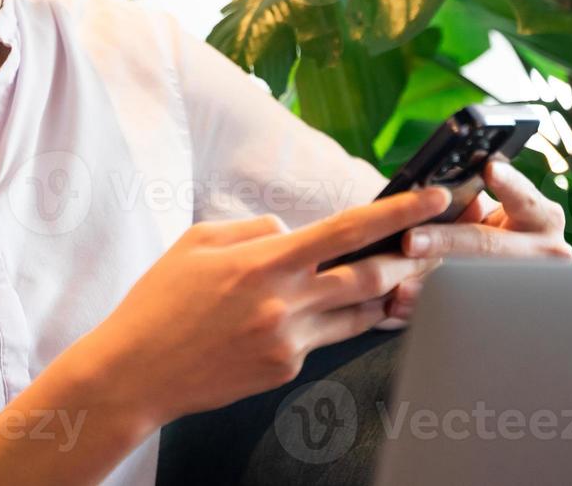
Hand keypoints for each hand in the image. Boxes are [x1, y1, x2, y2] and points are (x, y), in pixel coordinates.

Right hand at [74, 186, 452, 428]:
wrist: (136, 372)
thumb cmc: (160, 301)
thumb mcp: (199, 241)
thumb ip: (255, 230)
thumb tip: (291, 231)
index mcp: (267, 261)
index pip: (349, 230)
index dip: (399, 213)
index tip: (434, 199)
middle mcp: (287, 302)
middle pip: (372, 276)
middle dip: (409, 258)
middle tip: (432, 244)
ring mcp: (290, 341)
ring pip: (359, 313)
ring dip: (384, 294)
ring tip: (400, 278)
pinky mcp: (285, 370)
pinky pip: (324, 339)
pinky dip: (332, 321)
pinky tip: (326, 312)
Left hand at [375, 158, 571, 324]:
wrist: (519, 273)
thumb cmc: (500, 230)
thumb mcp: (497, 211)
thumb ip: (475, 203)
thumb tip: (436, 192)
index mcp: (542, 217)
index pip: (525, 198)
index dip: (508, 184)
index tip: (489, 170)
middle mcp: (544, 251)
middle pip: (489, 245)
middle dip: (446, 242)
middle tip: (411, 241)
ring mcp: (530, 286)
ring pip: (475, 283)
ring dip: (432, 282)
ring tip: (401, 285)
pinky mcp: (507, 310)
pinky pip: (464, 310)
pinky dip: (428, 306)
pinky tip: (403, 303)